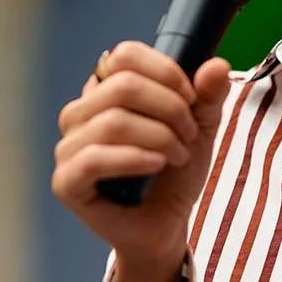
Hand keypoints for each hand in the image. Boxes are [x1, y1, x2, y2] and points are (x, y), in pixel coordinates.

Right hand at [52, 42, 230, 270]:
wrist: (164, 225)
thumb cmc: (173, 174)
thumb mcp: (199, 129)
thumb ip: (207, 96)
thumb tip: (216, 66)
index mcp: (103, 91)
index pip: (124, 55)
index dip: (165, 71)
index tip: (191, 98)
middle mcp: (79, 114)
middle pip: (122, 85)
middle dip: (169, 108)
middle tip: (189, 135)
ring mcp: (68, 147)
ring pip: (112, 121)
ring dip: (159, 137)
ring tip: (179, 156)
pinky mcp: (66, 182)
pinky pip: (93, 159)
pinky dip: (134, 159)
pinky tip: (157, 165)